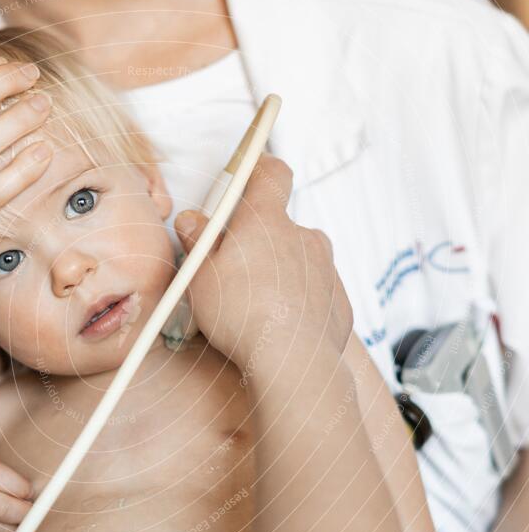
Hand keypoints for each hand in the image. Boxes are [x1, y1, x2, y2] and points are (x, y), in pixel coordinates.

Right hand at [174, 156, 351, 371]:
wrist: (293, 362)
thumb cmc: (241, 315)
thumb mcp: (200, 277)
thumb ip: (197, 242)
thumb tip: (191, 220)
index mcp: (267, 222)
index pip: (272, 174)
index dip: (260, 169)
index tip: (249, 173)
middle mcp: (304, 237)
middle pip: (280, 227)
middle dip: (259, 243)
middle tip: (234, 270)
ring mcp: (326, 269)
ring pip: (298, 260)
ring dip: (279, 273)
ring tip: (256, 307)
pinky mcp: (339, 301)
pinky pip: (314, 292)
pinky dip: (298, 302)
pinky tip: (279, 327)